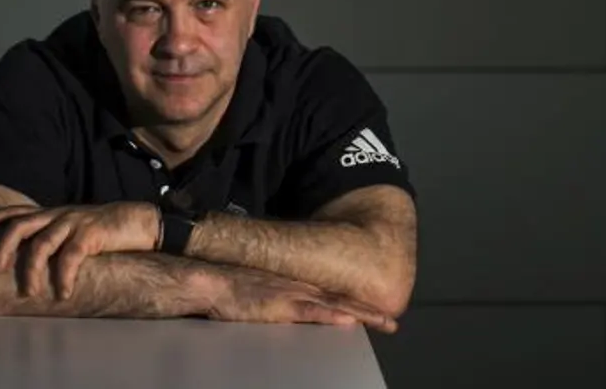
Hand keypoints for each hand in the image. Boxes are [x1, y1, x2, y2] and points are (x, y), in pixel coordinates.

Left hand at [0, 202, 159, 299]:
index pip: (16, 212)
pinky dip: (63, 277)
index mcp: (52, 214)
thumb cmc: (106, 231)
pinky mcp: (92, 234)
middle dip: (2, 246)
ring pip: (41, 243)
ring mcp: (74, 222)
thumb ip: (54, 239)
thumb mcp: (74, 230)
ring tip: (29, 292)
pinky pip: (70, 257)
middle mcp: (59, 215)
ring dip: (31, 270)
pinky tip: (63, 293)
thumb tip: (30, 261)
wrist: (142, 222)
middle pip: (20, 224)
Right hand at [205, 267, 399, 333]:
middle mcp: (301, 290)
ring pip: (335, 307)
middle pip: (342, 302)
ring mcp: (294, 297)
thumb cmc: (233, 291)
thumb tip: (296, 313)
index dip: (357, 307)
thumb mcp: (265, 293)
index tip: (378, 314)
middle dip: (367, 313)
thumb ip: (283, 302)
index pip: (334, 298)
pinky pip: (313, 313)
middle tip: (391, 322)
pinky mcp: (282, 306)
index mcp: (298, 288)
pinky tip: (349, 321)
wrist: (214, 282)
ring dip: (360, 315)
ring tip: (383, 322)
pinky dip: (332, 317)